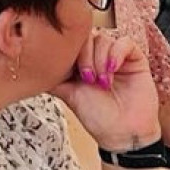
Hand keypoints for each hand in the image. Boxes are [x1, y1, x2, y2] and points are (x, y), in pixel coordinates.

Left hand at [52, 30, 161, 152]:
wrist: (122, 133)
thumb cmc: (98, 118)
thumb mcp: (68, 94)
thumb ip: (55, 77)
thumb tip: (34, 65)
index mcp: (81, 64)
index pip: (71, 43)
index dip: (68, 52)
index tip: (69, 73)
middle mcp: (98, 58)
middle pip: (86, 37)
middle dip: (83, 57)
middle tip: (87, 78)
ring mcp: (116, 57)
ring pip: (103, 39)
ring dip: (99, 60)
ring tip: (102, 82)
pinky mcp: (135, 58)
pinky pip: (125, 42)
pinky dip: (116, 53)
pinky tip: (113, 69)